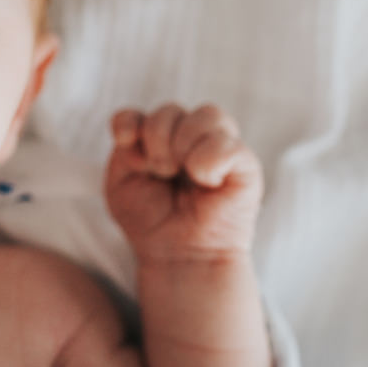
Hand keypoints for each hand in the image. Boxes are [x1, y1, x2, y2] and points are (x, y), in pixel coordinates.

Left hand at [105, 103, 262, 265]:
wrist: (178, 256)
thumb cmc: (152, 220)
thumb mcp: (122, 185)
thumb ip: (124, 150)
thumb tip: (140, 136)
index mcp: (157, 140)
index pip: (139, 112)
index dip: (128, 122)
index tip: (124, 142)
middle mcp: (189, 137)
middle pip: (171, 110)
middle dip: (156, 139)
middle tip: (161, 173)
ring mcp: (219, 147)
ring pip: (208, 114)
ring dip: (184, 145)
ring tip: (183, 175)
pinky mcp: (245, 165)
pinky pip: (229, 144)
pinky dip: (210, 160)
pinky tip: (207, 181)